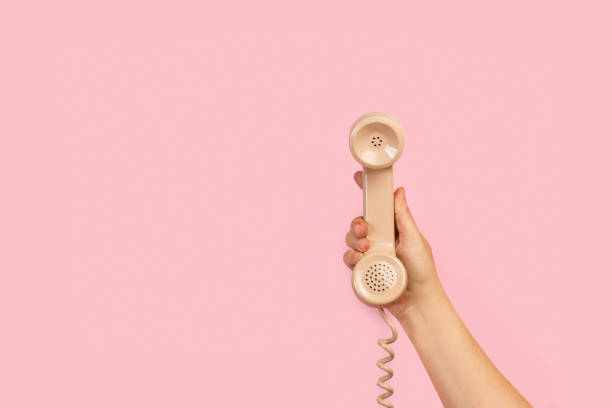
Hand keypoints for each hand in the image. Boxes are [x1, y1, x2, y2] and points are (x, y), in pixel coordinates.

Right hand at [343, 171, 438, 317]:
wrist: (416, 301)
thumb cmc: (422, 271)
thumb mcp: (415, 239)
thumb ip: (403, 216)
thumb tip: (399, 191)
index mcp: (393, 228)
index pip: (379, 207)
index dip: (368, 191)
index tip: (359, 176)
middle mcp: (380, 239)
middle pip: (360, 222)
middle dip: (358, 223)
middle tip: (364, 230)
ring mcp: (370, 254)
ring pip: (351, 239)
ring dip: (355, 241)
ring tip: (367, 249)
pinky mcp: (362, 269)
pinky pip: (348, 258)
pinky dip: (352, 258)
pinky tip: (360, 261)